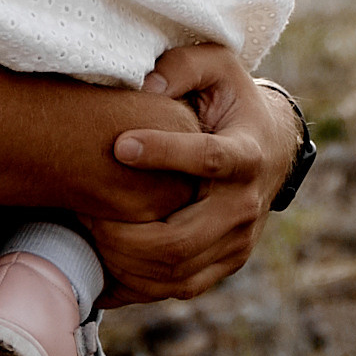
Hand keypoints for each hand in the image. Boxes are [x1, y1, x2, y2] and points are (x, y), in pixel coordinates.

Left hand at [92, 45, 298, 305]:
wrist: (272, 148)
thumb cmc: (231, 101)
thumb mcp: (218, 67)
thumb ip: (183, 66)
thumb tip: (146, 85)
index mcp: (247, 154)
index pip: (209, 159)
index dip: (165, 153)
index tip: (119, 144)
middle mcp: (245, 207)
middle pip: (182, 240)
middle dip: (124, 232)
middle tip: (84, 208)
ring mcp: (237, 244)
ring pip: (175, 273)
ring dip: (122, 259)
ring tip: (86, 231)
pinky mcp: (224, 265)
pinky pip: (175, 288)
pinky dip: (134, 284)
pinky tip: (100, 263)